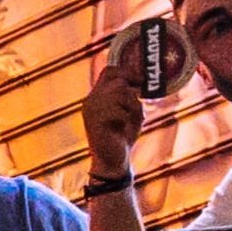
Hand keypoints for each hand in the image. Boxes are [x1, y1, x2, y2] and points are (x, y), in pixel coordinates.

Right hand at [80, 35, 147, 170]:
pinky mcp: (97, 121)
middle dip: (132, 90)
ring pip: (119, 92)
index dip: (127, 71)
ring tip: (129, 118)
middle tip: (137, 103)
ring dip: (131, 105)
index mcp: (97, 96)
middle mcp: (91, 100)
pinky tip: (122, 127)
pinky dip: (127, 116)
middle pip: (116, 79)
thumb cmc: (122, 135)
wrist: (113, 160)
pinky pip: (118, 108)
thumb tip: (140, 81)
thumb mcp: (130, 111)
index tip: (140, 81)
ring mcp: (92, 110)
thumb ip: (131, 96)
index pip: (109, 71)